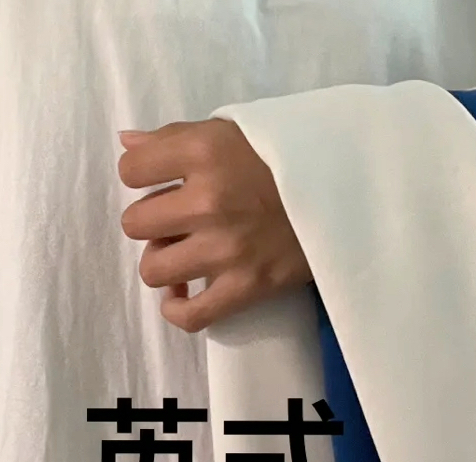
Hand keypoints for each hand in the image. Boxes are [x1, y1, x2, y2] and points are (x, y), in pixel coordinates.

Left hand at [118, 119, 311, 332]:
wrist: (349, 188)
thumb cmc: (286, 155)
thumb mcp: (231, 130)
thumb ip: (174, 137)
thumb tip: (126, 142)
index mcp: (204, 151)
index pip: (130, 169)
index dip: (141, 174)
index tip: (162, 179)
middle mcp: (209, 200)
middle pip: (135, 223)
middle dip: (154, 221)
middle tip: (180, 218)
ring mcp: (227, 248)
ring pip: (153, 270)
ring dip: (165, 261)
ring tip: (187, 252)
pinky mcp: (247, 286)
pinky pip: (190, 315)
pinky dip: (179, 310)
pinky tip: (185, 294)